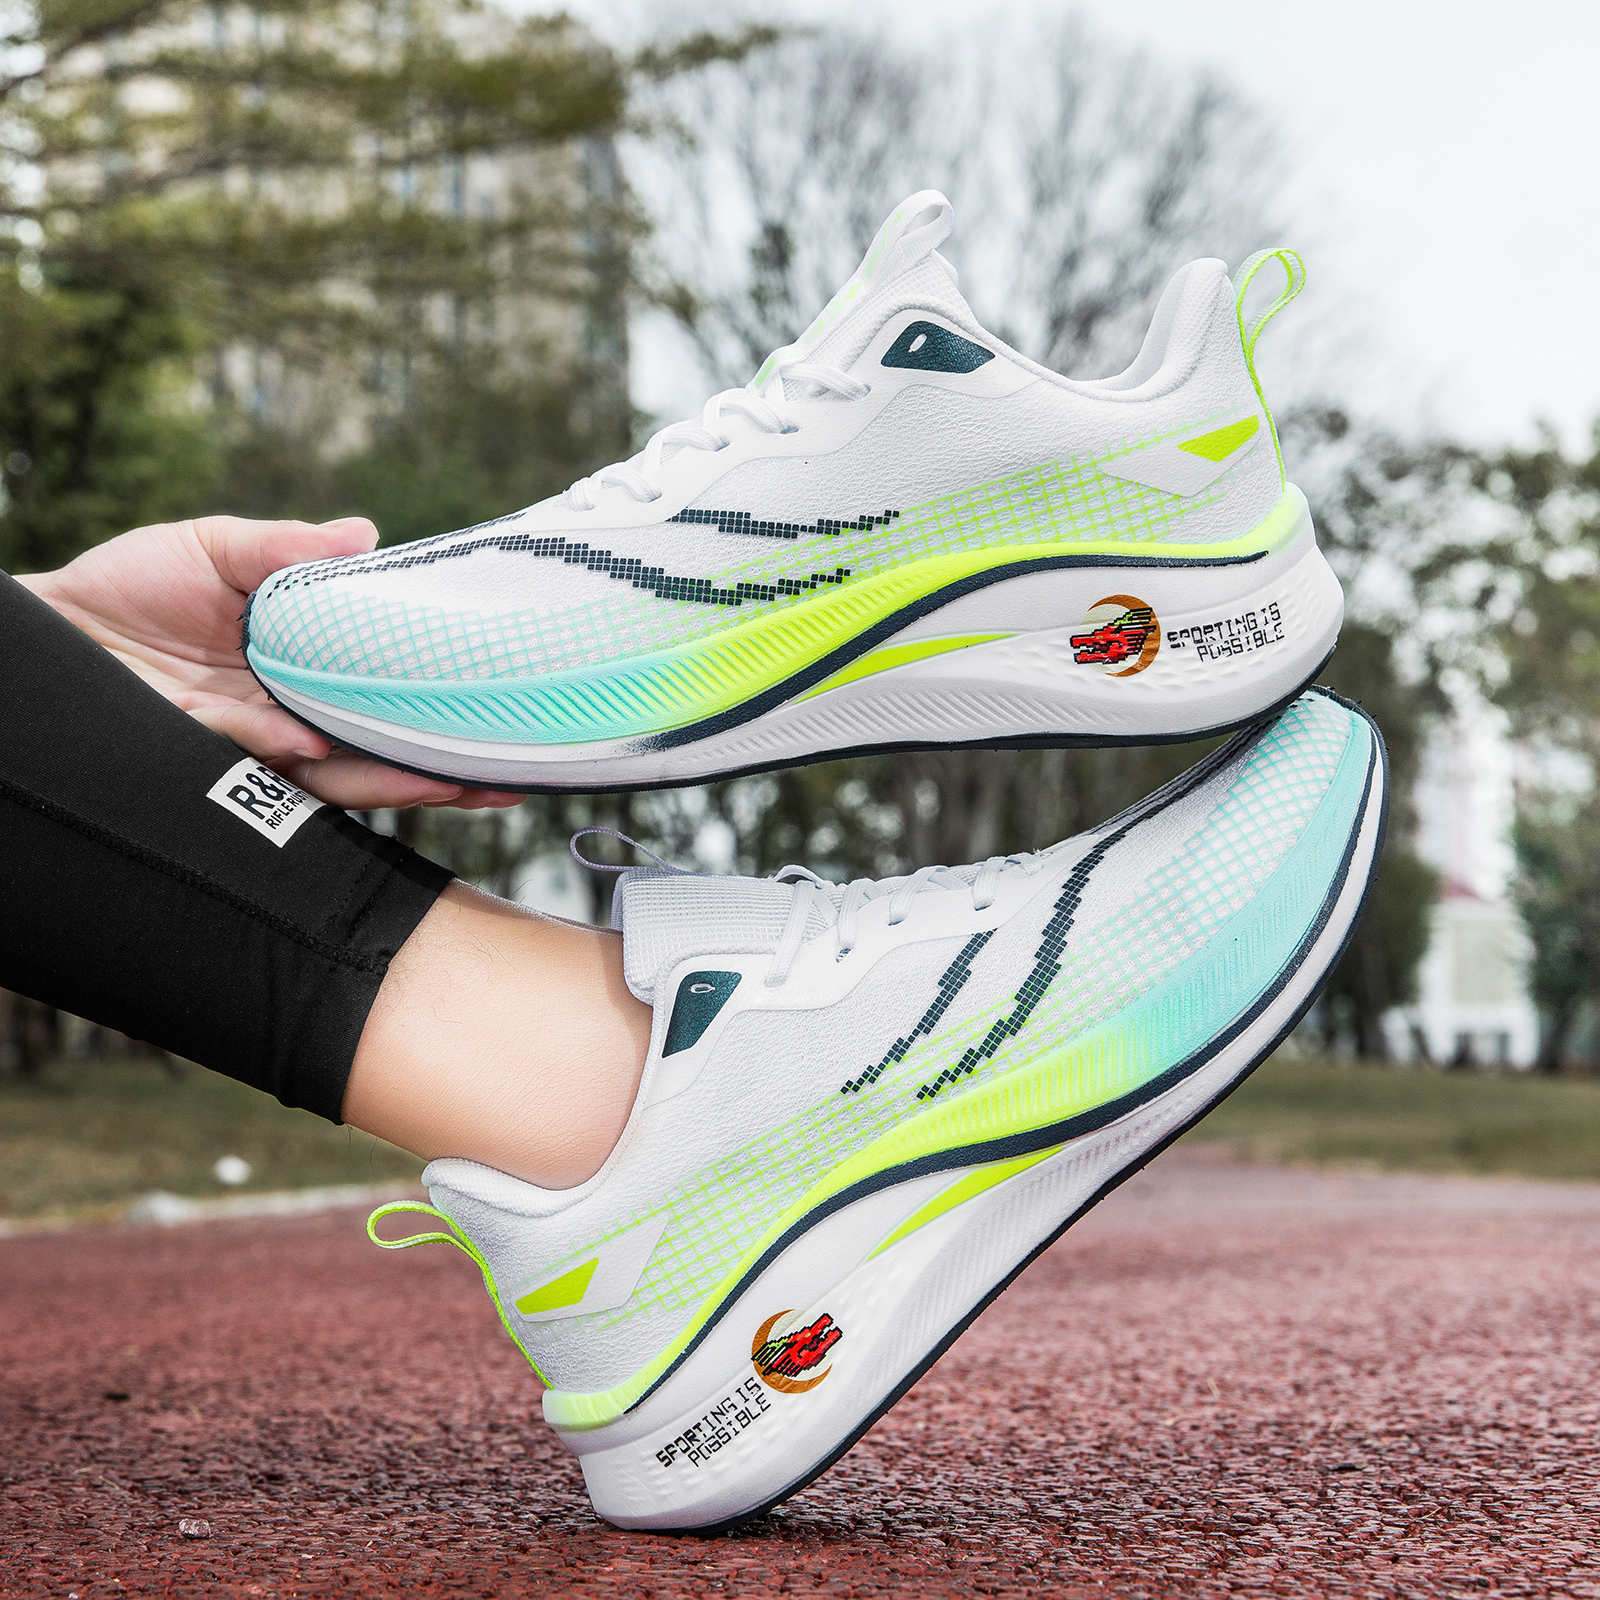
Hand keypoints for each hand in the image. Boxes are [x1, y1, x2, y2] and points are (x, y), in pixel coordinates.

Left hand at [19, 516, 523, 810]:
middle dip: (447, 772)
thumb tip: (368, 533)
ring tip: (455, 784)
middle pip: (384, 753)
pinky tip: (311, 743)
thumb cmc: (127, 587)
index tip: (505, 713)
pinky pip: (257, 762)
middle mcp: (294, 719)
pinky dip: (284, 750)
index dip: (445, 710)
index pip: (391, 696)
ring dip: (395, 781)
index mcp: (307, 672)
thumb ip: (287, 550)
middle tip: (510, 778)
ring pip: (341, 777)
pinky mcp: (209, 761)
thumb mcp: (213, 549)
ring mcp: (256, 747)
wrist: (48, 632)